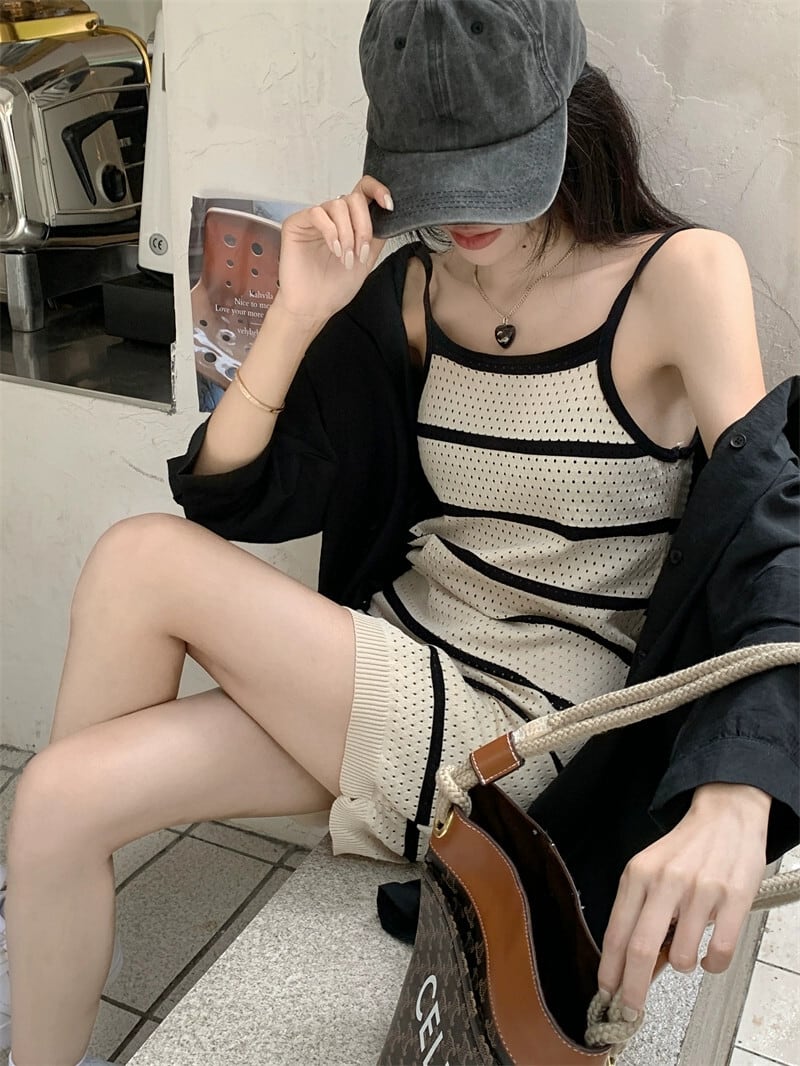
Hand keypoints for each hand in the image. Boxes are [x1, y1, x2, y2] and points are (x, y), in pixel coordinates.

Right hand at [271, 175, 392, 325]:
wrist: (314, 307)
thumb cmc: (334, 288)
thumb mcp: (367, 260)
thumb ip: (377, 236)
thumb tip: (388, 215)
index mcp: (349, 223)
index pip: (363, 192)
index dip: (378, 191)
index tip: (388, 205)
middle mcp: (332, 218)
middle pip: (354, 199)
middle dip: (363, 226)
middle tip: (360, 252)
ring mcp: (314, 220)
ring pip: (338, 205)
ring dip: (348, 234)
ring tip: (345, 258)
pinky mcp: (296, 223)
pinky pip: (318, 213)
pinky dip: (331, 232)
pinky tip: (333, 250)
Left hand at [596, 783, 770, 1021]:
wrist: (725, 815)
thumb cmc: (685, 848)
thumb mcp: (651, 870)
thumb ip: (639, 912)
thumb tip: (629, 965)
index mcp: (638, 874)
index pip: (617, 932)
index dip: (610, 970)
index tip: (607, 994)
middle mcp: (666, 882)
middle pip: (640, 949)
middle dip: (632, 989)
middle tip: (631, 1008)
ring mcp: (700, 891)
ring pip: (682, 957)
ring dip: (683, 965)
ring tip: (688, 946)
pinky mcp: (733, 899)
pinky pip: (719, 953)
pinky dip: (713, 964)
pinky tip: (711, 954)